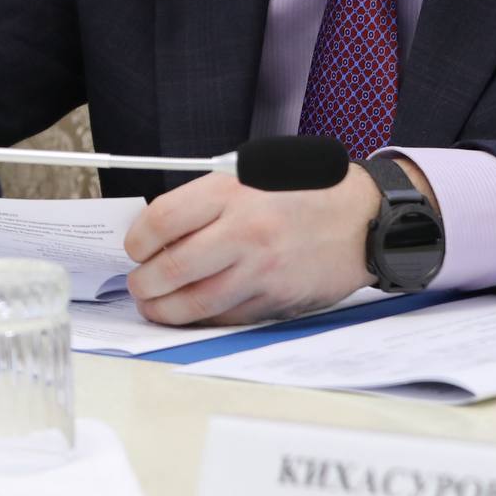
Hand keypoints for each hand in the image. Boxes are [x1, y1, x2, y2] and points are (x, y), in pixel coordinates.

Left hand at [122, 164, 399, 324]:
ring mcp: (261, 271)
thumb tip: (157, 231)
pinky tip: (191, 313)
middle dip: (142, 283)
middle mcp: (244, 232)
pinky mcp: (276, 300)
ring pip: (195, 303)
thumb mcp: (250, 176)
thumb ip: (205, 201)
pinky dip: (201, 319)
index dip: (137, 240)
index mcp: (231, 193)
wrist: (361, 219)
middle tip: (137, 284)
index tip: (133, 248)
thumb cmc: (303, 193)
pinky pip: (226, 317)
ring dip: (164, 310)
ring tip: (153, 305)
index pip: (162, 221)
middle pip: (171, 268)